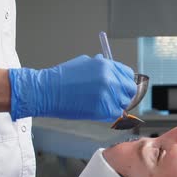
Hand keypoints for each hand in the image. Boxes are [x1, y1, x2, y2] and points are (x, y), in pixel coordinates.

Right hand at [9, 54, 136, 121]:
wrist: (46, 91)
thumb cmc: (61, 77)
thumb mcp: (84, 63)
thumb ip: (102, 66)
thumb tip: (114, 70)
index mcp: (106, 65)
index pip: (128, 74)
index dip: (125, 81)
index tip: (122, 86)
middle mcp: (109, 79)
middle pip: (130, 90)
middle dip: (125, 94)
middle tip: (117, 98)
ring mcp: (106, 95)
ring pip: (123, 103)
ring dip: (116, 104)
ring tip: (102, 103)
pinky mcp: (101, 109)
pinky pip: (115, 114)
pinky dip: (110, 114)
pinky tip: (99, 110)